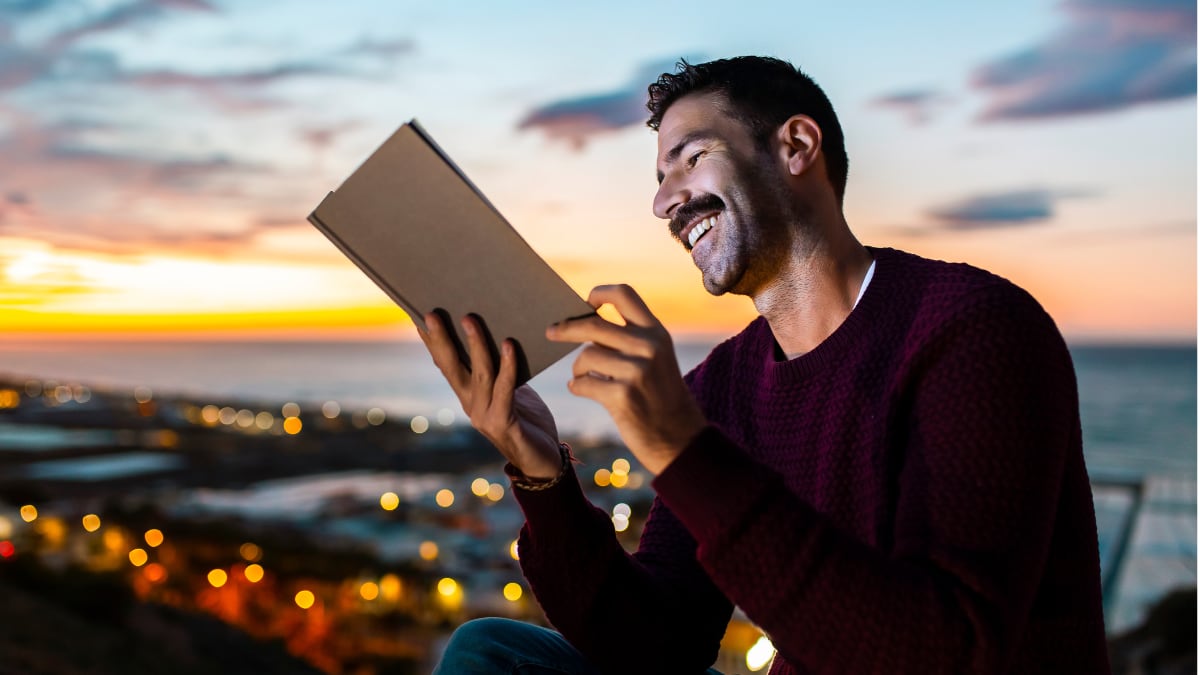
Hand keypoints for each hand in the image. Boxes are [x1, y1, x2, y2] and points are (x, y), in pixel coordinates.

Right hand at [417, 312, 561, 479]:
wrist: (543, 463)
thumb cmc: (529, 423)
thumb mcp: (513, 392)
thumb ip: (502, 372)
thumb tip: (503, 336)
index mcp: (469, 397)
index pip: (446, 365)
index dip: (432, 343)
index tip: (421, 317)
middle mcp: (471, 405)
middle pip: (451, 368)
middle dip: (441, 340)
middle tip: (432, 313)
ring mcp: (485, 416)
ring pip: (478, 374)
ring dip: (474, 345)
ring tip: (470, 319)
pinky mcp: (504, 423)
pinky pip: (505, 388)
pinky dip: (507, 365)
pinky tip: (509, 344)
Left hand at [546, 284, 706, 474]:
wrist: (680, 438)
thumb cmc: (661, 397)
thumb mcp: (657, 359)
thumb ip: (630, 339)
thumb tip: (585, 324)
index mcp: (656, 333)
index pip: (624, 294)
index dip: (600, 293)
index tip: (586, 302)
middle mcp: (648, 347)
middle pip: (593, 325)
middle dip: (566, 328)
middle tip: (551, 331)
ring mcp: (636, 371)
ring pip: (585, 356)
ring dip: (578, 369)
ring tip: (583, 378)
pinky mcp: (622, 396)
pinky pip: (582, 383)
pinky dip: (577, 387)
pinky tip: (582, 390)